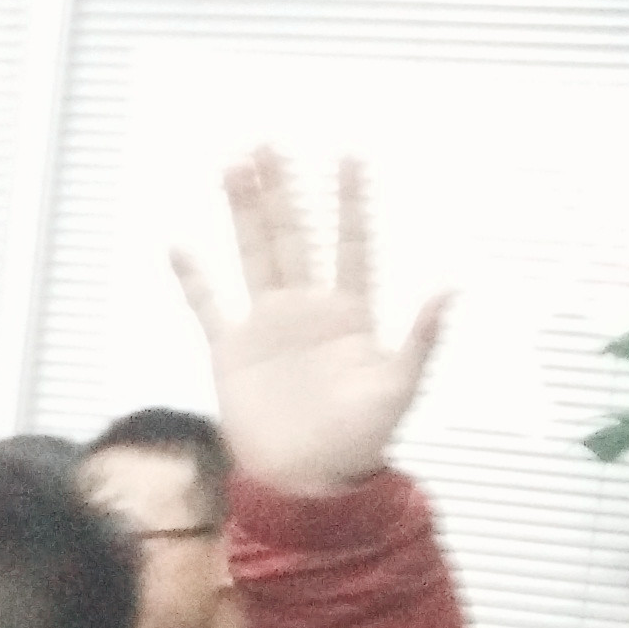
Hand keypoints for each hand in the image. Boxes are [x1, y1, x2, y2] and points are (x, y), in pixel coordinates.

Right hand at [166, 148, 448, 496]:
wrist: (306, 482)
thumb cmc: (360, 441)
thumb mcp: (399, 390)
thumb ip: (421, 340)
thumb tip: (448, 290)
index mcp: (348, 314)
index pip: (351, 245)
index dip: (350, 203)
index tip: (349, 157)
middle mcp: (305, 309)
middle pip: (293, 236)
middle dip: (281, 191)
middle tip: (268, 145)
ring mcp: (266, 327)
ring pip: (253, 256)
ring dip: (243, 214)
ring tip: (232, 168)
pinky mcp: (231, 351)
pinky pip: (208, 307)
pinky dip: (193, 280)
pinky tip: (179, 247)